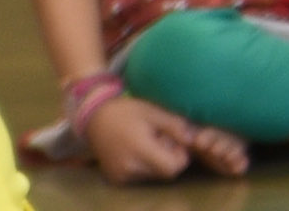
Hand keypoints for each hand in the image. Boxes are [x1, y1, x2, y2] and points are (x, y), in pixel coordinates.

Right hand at [87, 96, 249, 182]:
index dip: (180, 156)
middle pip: (164, 172)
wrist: (95, 118)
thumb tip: (194, 139)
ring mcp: (120, 175)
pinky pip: (139, 176)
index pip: (172, 168)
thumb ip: (175, 126)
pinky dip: (144, 165)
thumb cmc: (128, 110)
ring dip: (157, 161)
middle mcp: (129, 167)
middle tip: (161, 138)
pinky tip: (138, 149)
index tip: (175, 141)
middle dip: (169, 157)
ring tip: (148, 141)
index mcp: (140, 150)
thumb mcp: (155, 112)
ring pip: (152, 175)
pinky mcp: (115, 178)